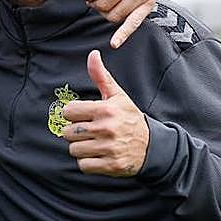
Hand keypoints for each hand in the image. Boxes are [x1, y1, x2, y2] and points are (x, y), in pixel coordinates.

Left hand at [60, 50, 147, 176]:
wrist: (152, 146)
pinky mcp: (110, 166)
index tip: (84, 116)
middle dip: (76, 132)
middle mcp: (106, 129)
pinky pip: (83, 166)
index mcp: (105, 110)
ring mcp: (109, 149)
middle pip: (68, 132)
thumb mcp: (117, 96)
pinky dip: (88, 163)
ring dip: (81, 148)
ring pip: (74, 150)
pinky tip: (99, 156)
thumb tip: (93, 54)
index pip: (68, 111)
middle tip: (90, 131)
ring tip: (95, 143)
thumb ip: (101, 77)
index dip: (74, 114)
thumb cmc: (129, 118)